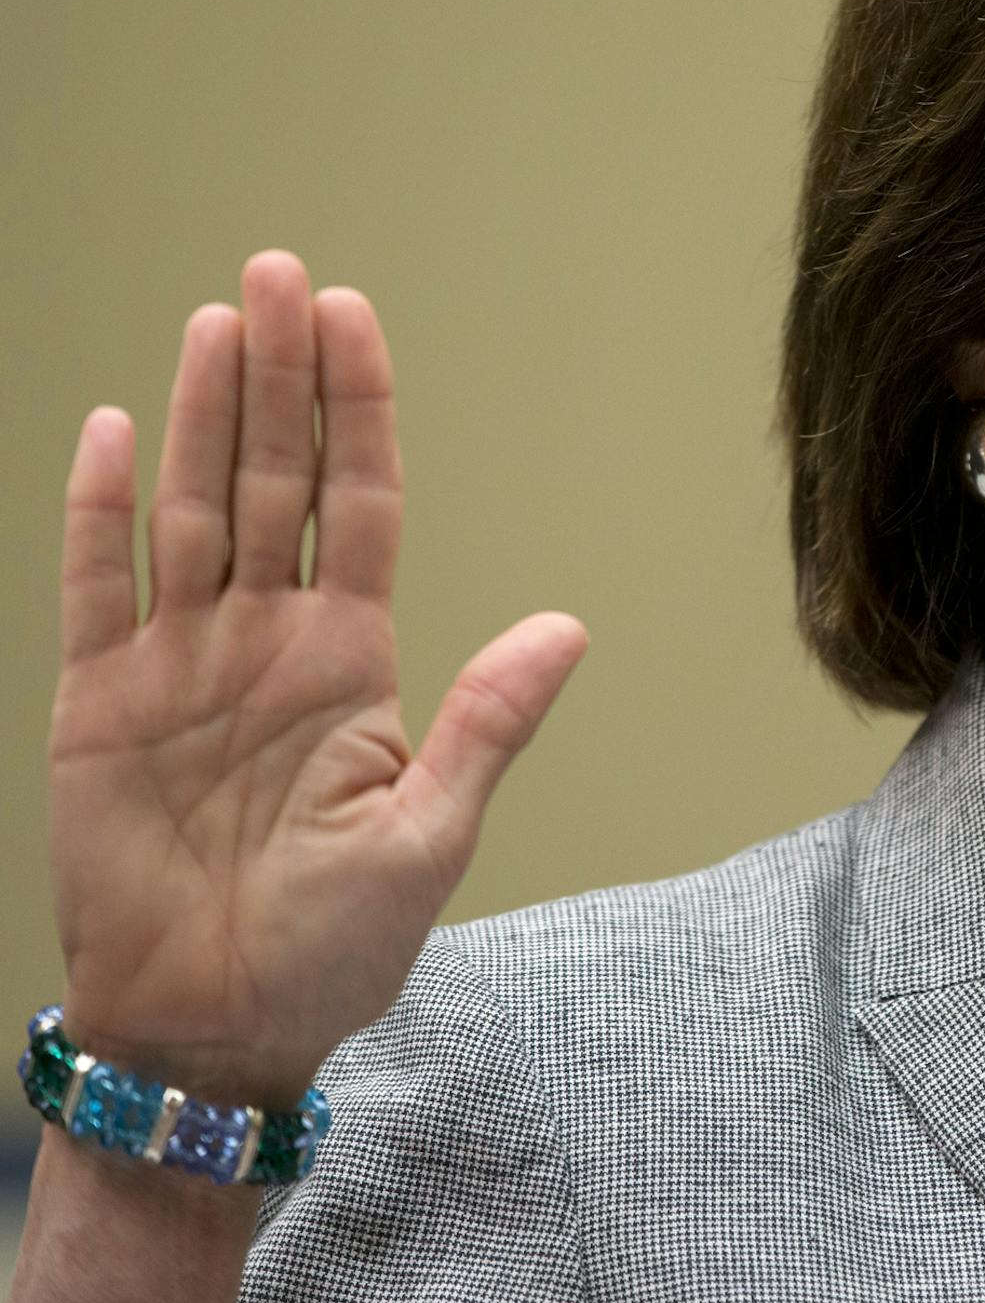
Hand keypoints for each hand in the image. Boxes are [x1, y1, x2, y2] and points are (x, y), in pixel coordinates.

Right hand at [45, 249, 587, 1106]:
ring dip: (202, 416)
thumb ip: (487, 721)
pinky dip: (99, 515)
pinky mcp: (99, 704)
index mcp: (350, 657)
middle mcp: (266, 639)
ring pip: (192, 511)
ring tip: (218, 319)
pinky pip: (97, 591)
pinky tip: (113, 430)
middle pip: (274, 480)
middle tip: (280, 274)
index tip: (354, 317)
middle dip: (281, 378)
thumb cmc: (333, 944)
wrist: (217, 1028)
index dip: (357, 410)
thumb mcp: (431, 833)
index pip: (358, 503)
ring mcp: (180, 664)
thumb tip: (568, 625)